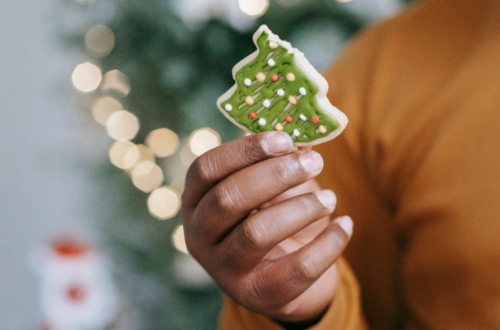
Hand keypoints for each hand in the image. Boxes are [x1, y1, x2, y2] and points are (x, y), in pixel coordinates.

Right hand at [182, 132, 352, 322]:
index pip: (206, 169)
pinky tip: (345, 224)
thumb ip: (279, 162)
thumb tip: (305, 139)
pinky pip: (295, 269)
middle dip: (275, 175)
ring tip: (330, 197)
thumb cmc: (273, 217)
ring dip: (300, 209)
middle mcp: (199, 236)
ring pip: (256, 234)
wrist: (283, 276)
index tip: (285, 139)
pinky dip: (327, 244)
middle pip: (228, 198)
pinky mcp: (255, 294)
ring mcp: (223, 269)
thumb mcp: (271, 188)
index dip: (244, 150)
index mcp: (196, 201)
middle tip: (315, 162)